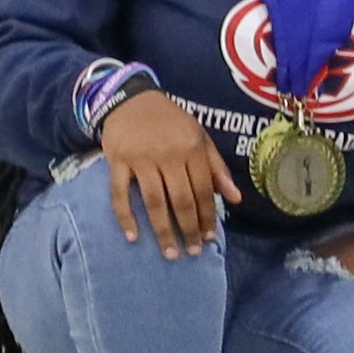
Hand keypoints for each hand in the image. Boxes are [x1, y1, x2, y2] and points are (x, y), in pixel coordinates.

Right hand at [96, 93, 237, 253]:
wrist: (131, 99)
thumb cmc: (170, 122)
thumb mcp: (200, 137)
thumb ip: (217, 168)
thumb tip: (236, 199)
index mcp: (192, 148)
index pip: (203, 190)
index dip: (207, 216)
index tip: (209, 238)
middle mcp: (168, 154)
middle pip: (181, 200)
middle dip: (188, 229)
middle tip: (192, 252)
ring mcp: (141, 158)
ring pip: (154, 201)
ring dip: (163, 231)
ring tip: (170, 253)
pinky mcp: (117, 160)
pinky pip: (119, 194)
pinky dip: (125, 217)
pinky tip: (133, 237)